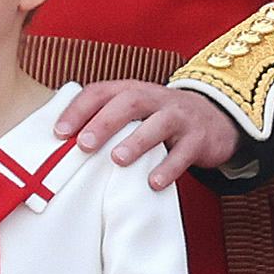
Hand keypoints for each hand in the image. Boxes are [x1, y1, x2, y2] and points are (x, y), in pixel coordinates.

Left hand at [62, 82, 243, 191]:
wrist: (215, 120)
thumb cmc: (160, 119)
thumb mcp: (135, 113)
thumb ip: (105, 121)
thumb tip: (62, 145)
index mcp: (132, 91)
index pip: (101, 92)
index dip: (79, 109)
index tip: (59, 132)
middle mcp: (155, 99)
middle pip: (130, 102)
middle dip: (105, 122)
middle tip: (84, 144)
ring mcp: (179, 117)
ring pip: (159, 123)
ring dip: (137, 141)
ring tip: (118, 160)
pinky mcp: (199, 138)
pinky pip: (184, 152)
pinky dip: (169, 167)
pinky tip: (154, 182)